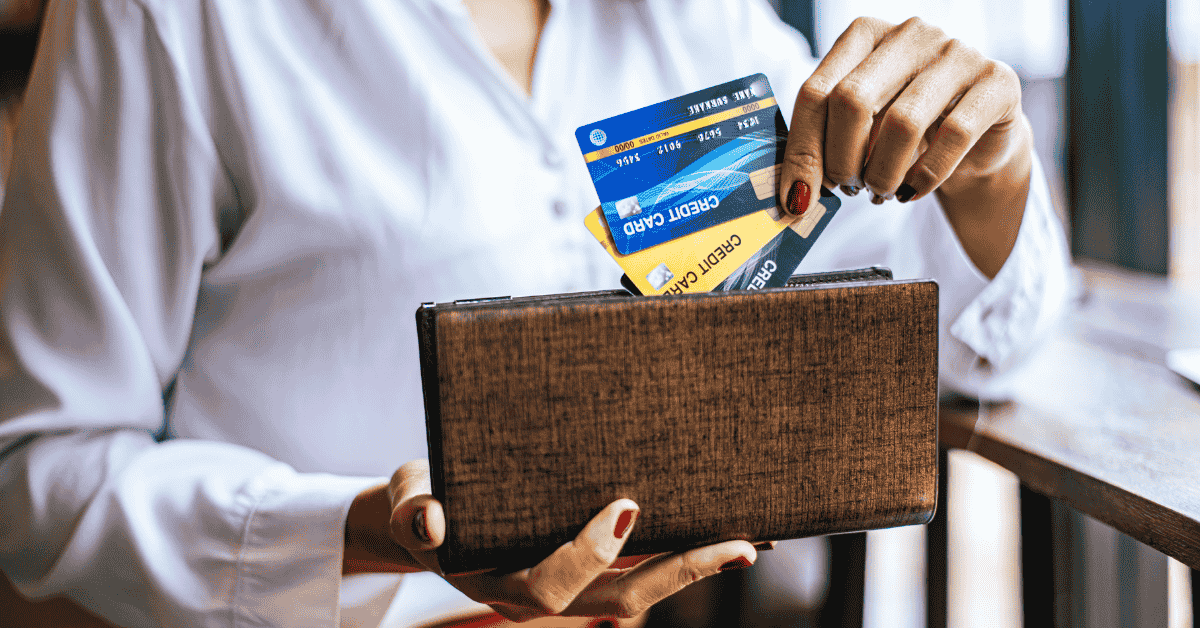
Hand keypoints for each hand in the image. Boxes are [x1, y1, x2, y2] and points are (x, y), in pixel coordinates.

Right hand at [344, 460, 758, 621]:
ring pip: (634, 594)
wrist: (428, 516)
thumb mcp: (409, 499)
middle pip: (615, 601)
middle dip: (676, 574)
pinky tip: (717, 534)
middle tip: (731, 544)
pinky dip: (677, 557)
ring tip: (744, 544)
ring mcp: (566, 586)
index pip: (551, 584)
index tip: (626, 506)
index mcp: (499, 579)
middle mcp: (538, 594)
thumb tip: (431, 523)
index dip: (589, 553)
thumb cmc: (422, 501)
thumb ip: (414, 511)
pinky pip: (636, 572)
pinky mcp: (585, 568)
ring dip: (689, 571)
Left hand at [780, 17, 1032, 277]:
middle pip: (852, 101)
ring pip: (901, 122)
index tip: (797, 197)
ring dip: (882, 173)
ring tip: (879, 192)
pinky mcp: (997, 81)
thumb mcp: (860, 130)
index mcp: (863, 35)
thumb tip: (793, 196)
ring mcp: (957, 52)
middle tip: (847, 190)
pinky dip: (924, 175)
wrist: (978, 138)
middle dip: (841, 160)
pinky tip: (912, 191)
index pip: (816, 92)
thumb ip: (824, 145)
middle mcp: (909, 34)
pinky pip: (953, 134)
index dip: (802, 150)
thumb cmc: (905, 132)